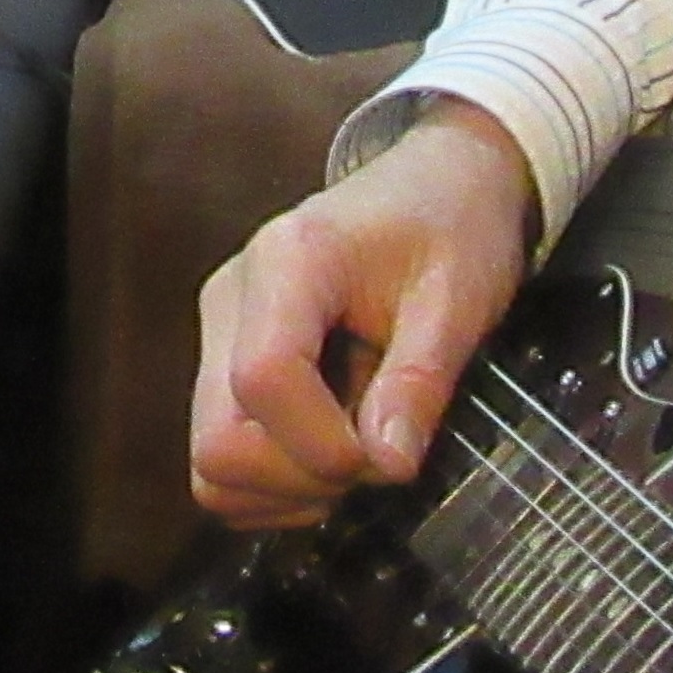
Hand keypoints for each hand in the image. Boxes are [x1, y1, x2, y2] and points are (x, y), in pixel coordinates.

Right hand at [187, 109, 538, 528]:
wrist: (436, 184)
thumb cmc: (453, 229)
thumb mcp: (460, 299)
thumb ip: (420, 381)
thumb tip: (387, 465)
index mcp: (288, 262)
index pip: (262, 379)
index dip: (323, 445)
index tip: (390, 453)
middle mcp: (231, 298)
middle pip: (218, 441)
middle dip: (303, 480)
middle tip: (375, 458)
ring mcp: (218, 333)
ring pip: (211, 465)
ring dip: (289, 489)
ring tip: (357, 451)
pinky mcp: (221, 363)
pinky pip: (222, 463)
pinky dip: (276, 485)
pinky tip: (331, 447)